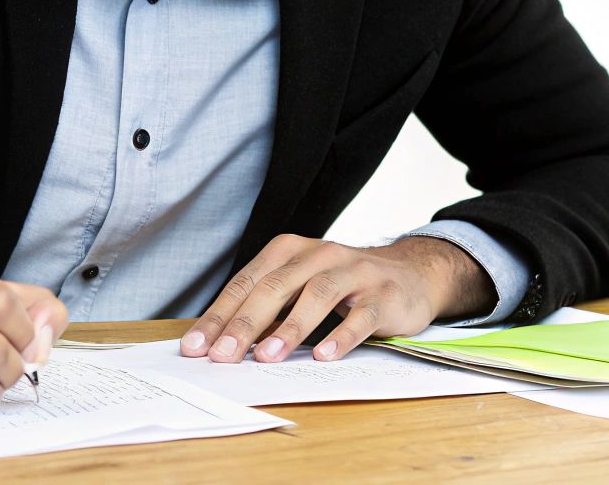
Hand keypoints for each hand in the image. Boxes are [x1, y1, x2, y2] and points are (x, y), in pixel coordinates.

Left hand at [180, 234, 494, 363]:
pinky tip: (322, 355)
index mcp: (292, 250)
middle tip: (222, 354)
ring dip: (290, 327)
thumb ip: (268, 309)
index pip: (248, 282)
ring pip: (318, 294)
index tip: (196, 346)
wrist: (412, 274)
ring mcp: (355, 272)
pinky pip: (362, 316)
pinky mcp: (384, 294)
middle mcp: (321, 254)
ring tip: (266, 357)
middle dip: (246, 322)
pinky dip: (341, 336)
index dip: (220, 314)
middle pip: (277, 286)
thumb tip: (221, 344)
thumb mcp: (301, 287)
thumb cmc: (345, 285)